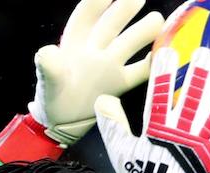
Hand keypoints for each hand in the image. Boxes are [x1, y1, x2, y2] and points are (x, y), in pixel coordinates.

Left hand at [0, 0, 163, 161]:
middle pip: (115, 19)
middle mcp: (97, 45)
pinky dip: (153, 63)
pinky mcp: (121, 83)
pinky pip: (141, 70)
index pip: (88, 11)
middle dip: (127, 6)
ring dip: (146, 30)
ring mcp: (111, 63)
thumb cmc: (53, 97)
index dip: (99, 0)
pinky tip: (162, 56)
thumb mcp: (47, 83)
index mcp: (76, 39)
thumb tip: (46, 53)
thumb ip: (48, 68)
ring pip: (134, 39)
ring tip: (157, 23)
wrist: (62, 123)